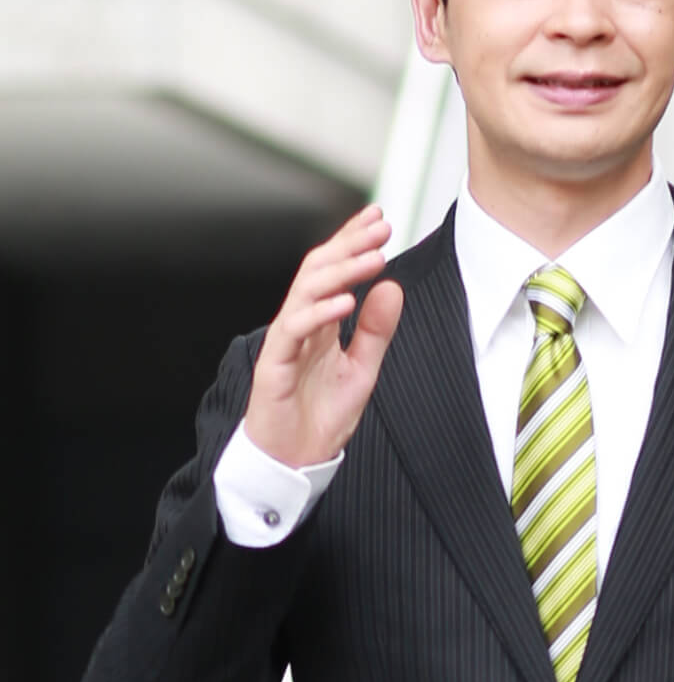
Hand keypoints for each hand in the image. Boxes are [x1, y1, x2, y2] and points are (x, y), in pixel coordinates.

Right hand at [244, 205, 403, 466]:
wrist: (294, 462)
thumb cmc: (320, 417)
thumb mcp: (362, 370)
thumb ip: (376, 331)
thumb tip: (393, 288)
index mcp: (318, 323)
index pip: (334, 271)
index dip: (353, 242)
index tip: (379, 219)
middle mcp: (299, 326)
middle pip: (318, 271)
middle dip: (349, 245)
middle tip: (380, 227)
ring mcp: (284, 343)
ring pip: (305, 292)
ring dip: (340, 272)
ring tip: (372, 258)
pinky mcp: (273, 366)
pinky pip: (292, 330)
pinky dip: (318, 313)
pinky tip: (346, 302)